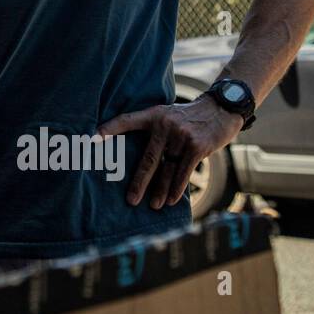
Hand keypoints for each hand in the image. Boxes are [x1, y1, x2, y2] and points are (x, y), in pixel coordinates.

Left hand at [98, 96, 242, 209]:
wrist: (222, 108)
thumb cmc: (189, 116)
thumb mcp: (167, 114)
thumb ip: (153, 128)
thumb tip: (140, 155)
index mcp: (154, 115)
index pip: (126, 120)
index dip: (109, 128)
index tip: (91, 139)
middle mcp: (165, 125)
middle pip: (148, 159)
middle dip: (139, 182)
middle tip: (131, 200)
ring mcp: (181, 136)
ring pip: (167, 169)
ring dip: (160, 190)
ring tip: (153, 205)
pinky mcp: (197, 147)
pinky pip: (184, 172)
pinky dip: (177, 188)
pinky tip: (171, 200)